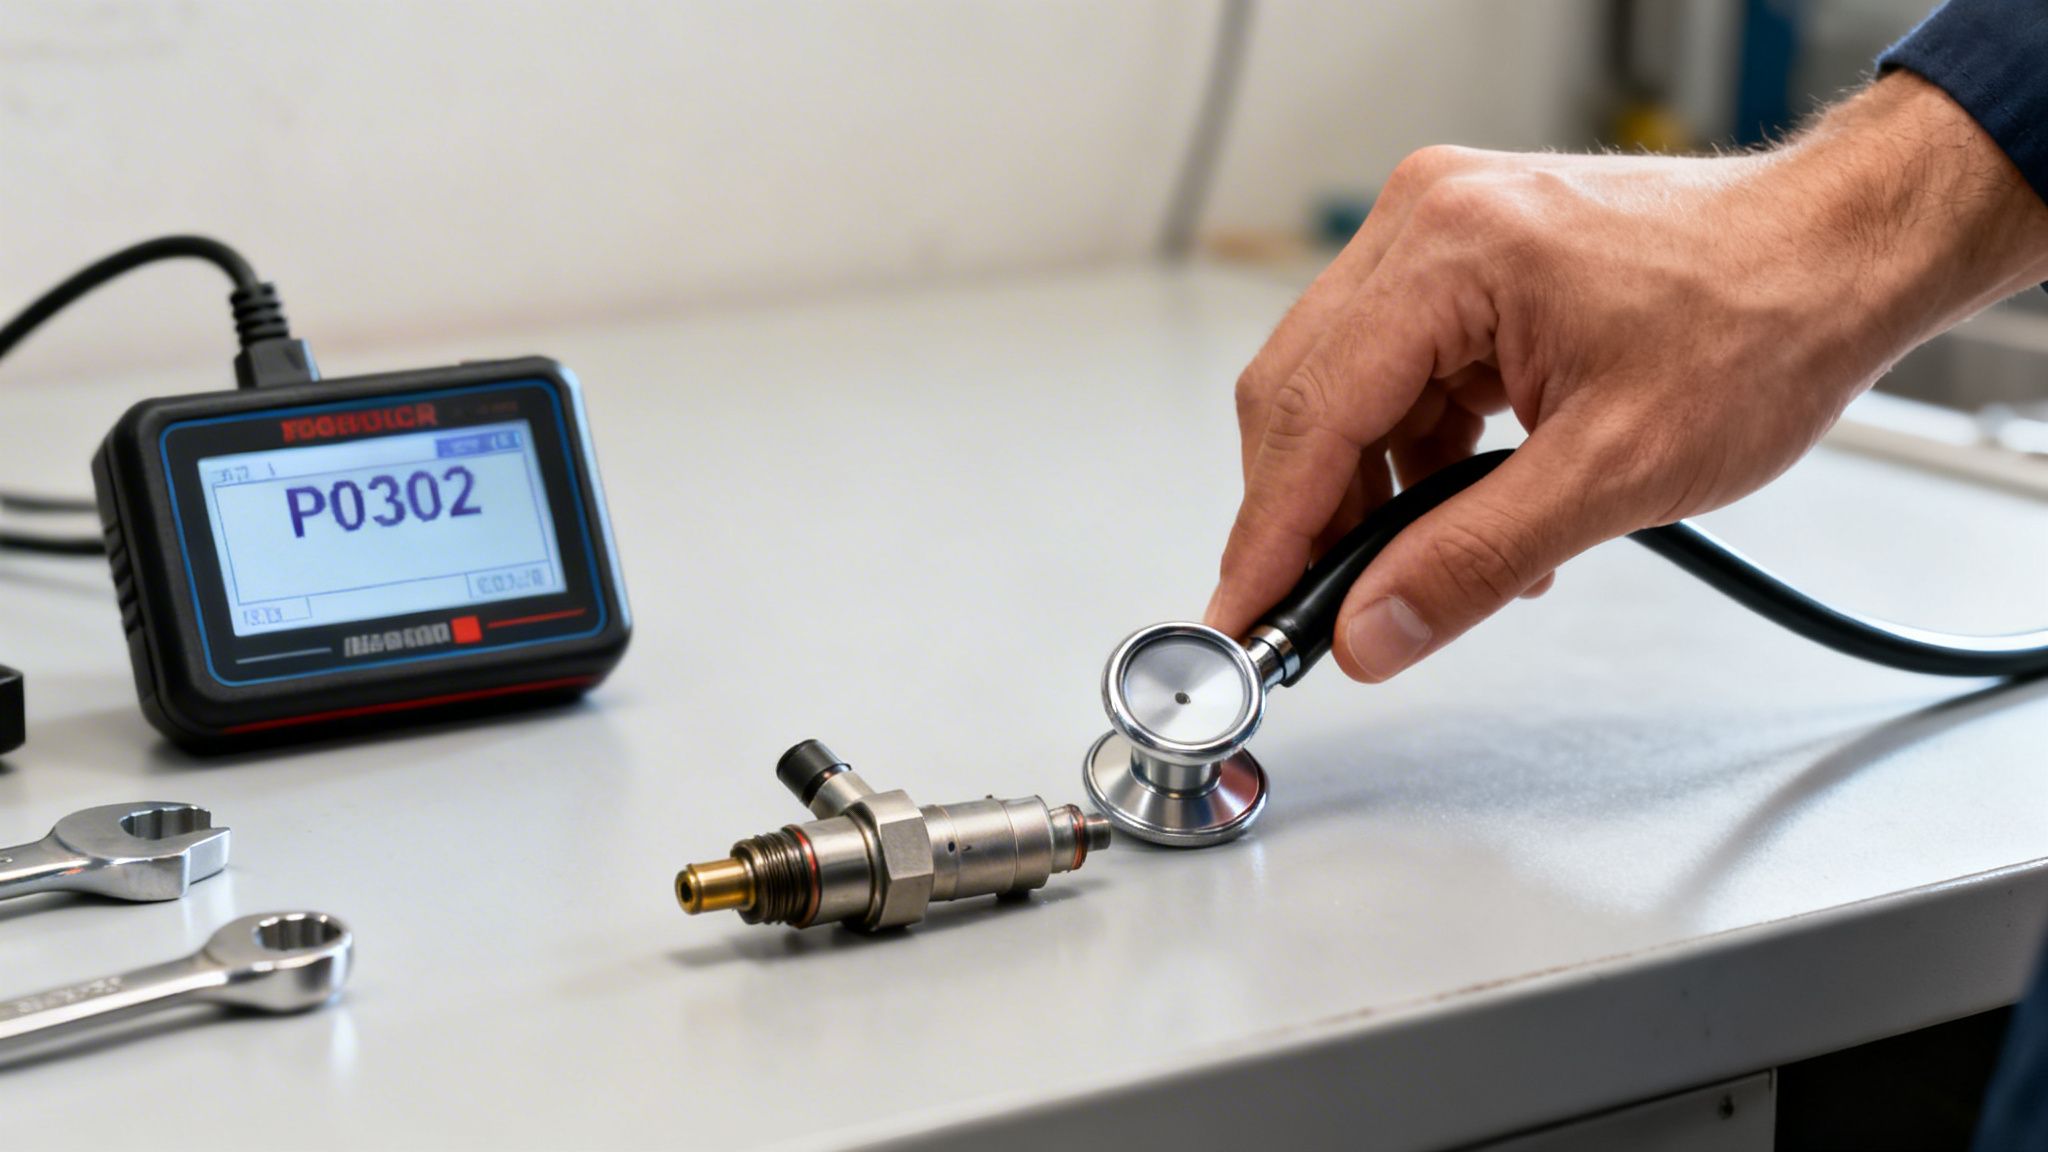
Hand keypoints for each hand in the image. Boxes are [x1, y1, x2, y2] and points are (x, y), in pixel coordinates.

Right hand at [1207, 72, 2047, 682]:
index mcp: (1451, 249)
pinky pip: (1394, 376)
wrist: (1838, 255)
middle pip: (1300, 396)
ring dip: (1367, 491)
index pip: (1310, 413)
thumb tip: (1370, 629)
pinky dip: (1411, 456)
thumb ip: (1474, 559)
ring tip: (1425, 569)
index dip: (1267, 533)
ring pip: (1340, 392)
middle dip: (1306, 517)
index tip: (1239, 617)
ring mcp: (1439, 236)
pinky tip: (1462, 510)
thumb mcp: (1617, 470)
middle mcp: (1425, 223)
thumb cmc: (1762, 321)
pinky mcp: (1462, 264)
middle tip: (1316, 616)